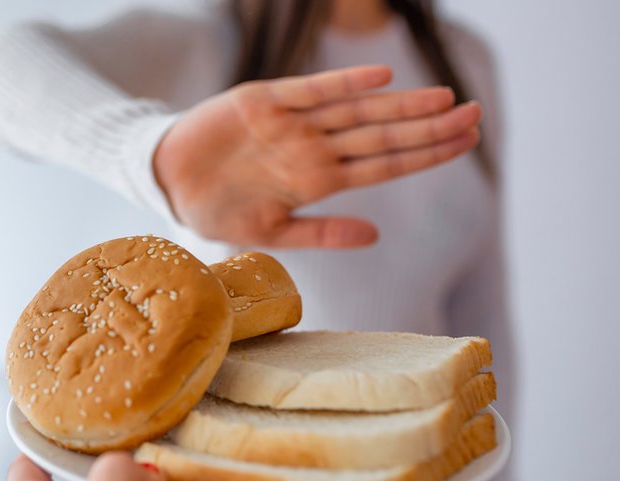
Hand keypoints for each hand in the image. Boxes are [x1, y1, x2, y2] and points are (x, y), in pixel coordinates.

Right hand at [154, 65, 481, 248]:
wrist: (169, 184)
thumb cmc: (219, 210)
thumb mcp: (272, 232)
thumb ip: (323, 232)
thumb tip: (378, 236)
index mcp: (317, 179)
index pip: (385, 165)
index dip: (426, 154)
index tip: (467, 143)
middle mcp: (312, 148)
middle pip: (381, 136)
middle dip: (428, 127)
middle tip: (476, 114)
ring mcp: (290, 124)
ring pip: (355, 112)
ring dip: (399, 106)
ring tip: (445, 100)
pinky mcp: (261, 103)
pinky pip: (308, 92)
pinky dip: (341, 86)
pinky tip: (380, 80)